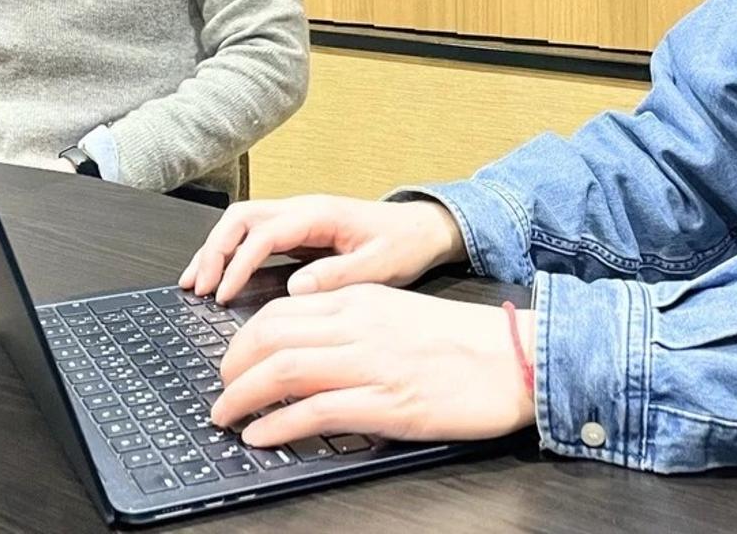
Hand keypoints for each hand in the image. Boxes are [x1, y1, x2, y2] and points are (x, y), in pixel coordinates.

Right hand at [178, 195, 465, 303]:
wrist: (421, 229)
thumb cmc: (404, 244)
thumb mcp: (380, 265)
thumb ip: (341, 275)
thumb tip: (297, 289)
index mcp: (319, 214)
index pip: (264, 233)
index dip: (239, 263)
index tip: (223, 295)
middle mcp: (301, 209)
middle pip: (241, 218)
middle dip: (214, 250)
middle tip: (199, 288)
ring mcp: (296, 217)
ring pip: (241, 223)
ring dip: (214, 249)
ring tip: (194, 283)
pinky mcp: (295, 231)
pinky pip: (251, 235)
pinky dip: (228, 253)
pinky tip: (216, 278)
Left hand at [210, 284, 535, 445]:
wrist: (515, 358)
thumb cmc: (461, 342)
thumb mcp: (396, 313)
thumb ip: (351, 321)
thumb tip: (304, 345)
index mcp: (360, 299)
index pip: (280, 310)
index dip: (242, 339)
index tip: (232, 362)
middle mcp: (359, 324)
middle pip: (269, 337)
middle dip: (232, 367)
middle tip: (222, 392)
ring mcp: (372, 363)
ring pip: (283, 370)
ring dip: (242, 397)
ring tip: (226, 417)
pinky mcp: (388, 403)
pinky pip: (316, 412)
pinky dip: (278, 425)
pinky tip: (261, 437)